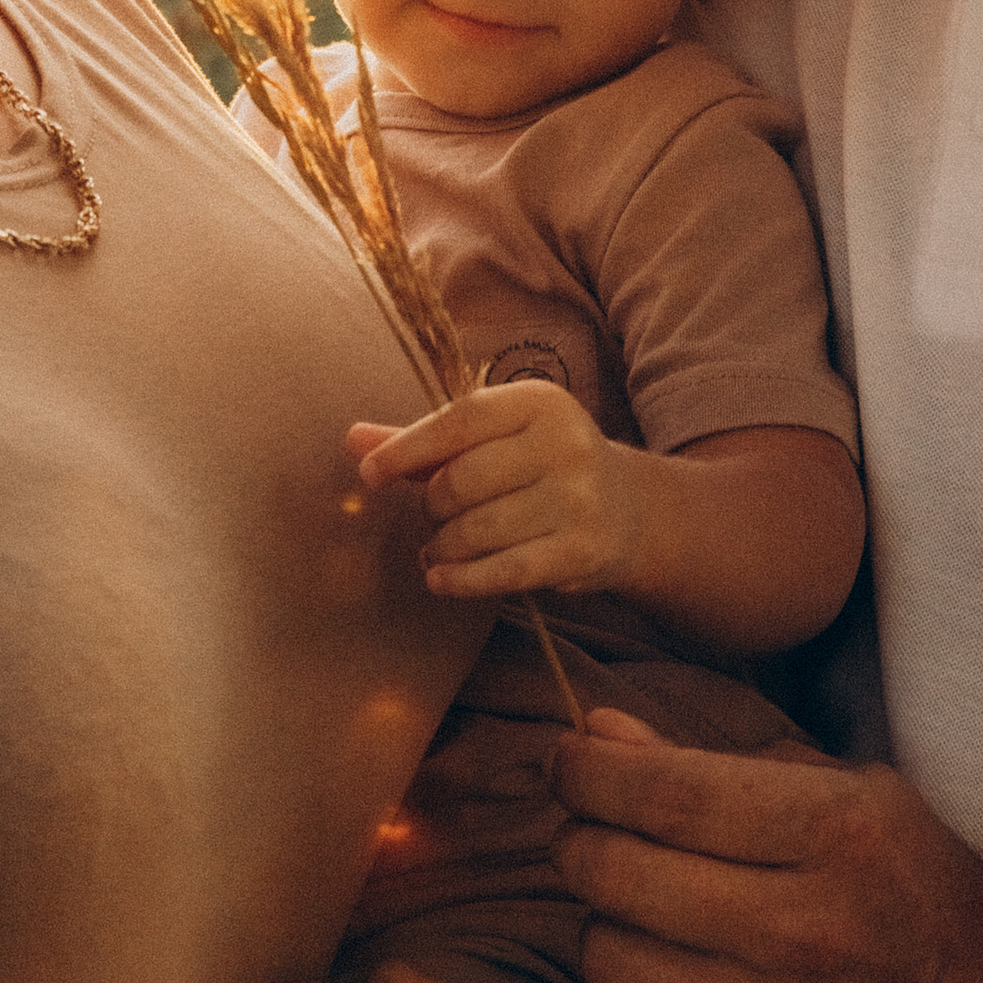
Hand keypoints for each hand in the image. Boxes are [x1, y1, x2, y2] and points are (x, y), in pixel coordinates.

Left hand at [349, 386, 645, 600]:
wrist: (629, 511)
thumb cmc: (541, 466)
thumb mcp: (495, 439)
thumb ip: (427, 439)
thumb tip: (352, 439)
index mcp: (539, 402)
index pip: (459, 421)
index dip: (407, 449)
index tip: (370, 474)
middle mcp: (565, 444)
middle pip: (462, 481)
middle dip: (432, 507)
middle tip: (432, 517)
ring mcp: (578, 499)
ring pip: (476, 530)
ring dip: (443, 546)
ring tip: (438, 548)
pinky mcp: (581, 551)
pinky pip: (501, 572)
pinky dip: (460, 579)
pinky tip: (441, 579)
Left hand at [555, 711, 982, 982]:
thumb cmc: (904, 881)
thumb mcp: (837, 793)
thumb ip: (709, 763)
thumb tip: (590, 736)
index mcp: (834, 837)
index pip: (662, 794)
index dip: (588, 771)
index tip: (569, 761)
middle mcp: (804, 936)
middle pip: (615, 874)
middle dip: (581, 839)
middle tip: (594, 834)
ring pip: (606, 956)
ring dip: (609, 923)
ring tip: (651, 913)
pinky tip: (675, 981)